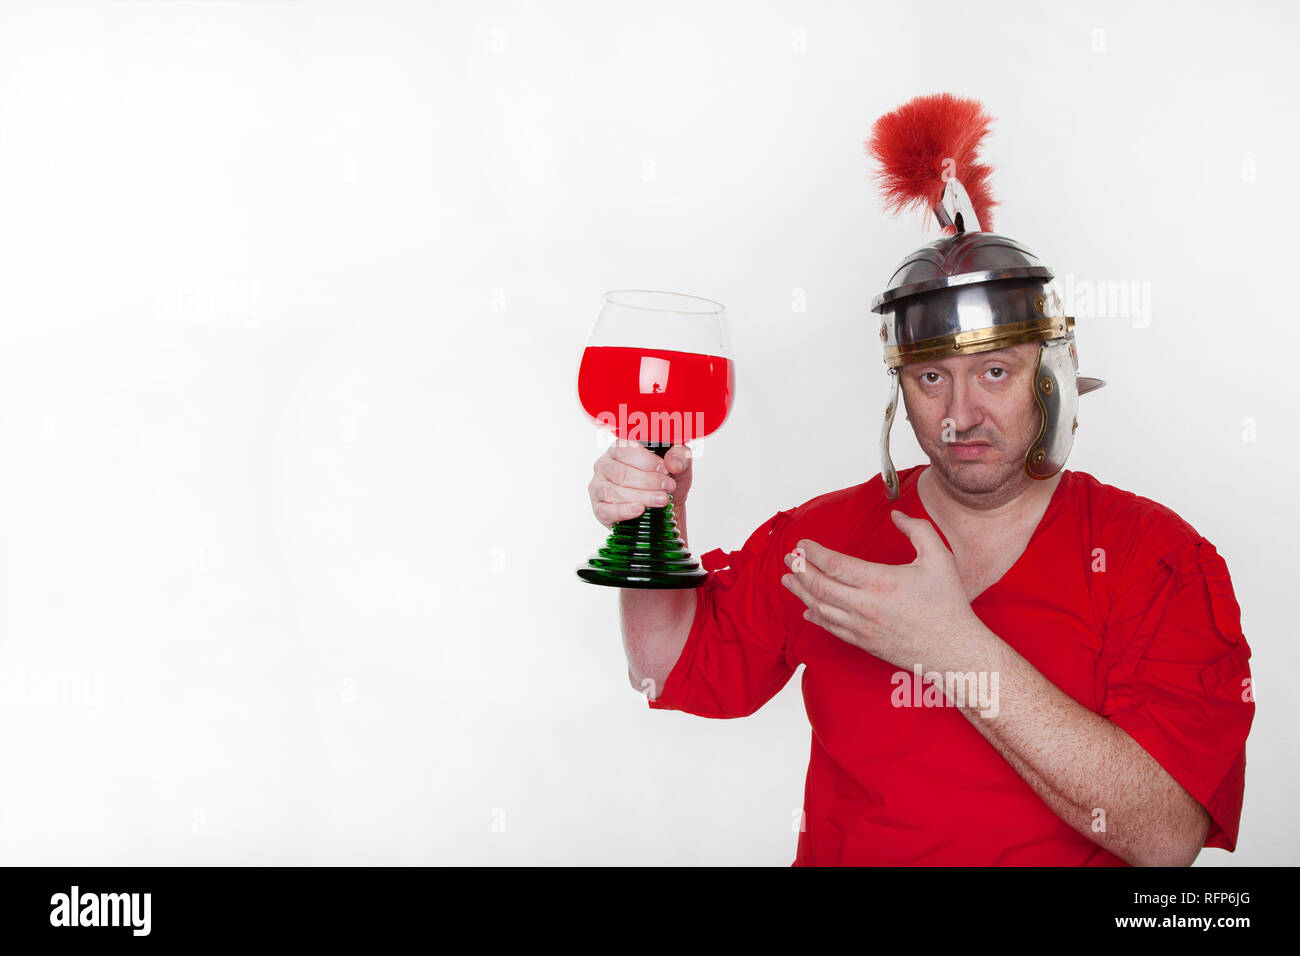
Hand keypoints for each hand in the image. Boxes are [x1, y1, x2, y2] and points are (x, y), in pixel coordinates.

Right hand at [588, 441, 691, 528]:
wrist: (663, 507)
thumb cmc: (666, 481)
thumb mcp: (679, 465)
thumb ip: (680, 457)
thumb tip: (672, 463)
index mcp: (618, 449)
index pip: (625, 449)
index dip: (646, 460)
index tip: (665, 470)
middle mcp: (604, 466)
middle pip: (620, 473)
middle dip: (647, 481)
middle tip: (667, 488)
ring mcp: (598, 487)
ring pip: (613, 491)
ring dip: (640, 496)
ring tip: (661, 500)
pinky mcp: (599, 509)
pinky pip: (606, 510)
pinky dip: (624, 511)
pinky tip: (639, 509)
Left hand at [779, 510, 983, 672]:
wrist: (954, 651)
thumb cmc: (948, 604)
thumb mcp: (939, 558)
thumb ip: (918, 530)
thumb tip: (896, 515)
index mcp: (881, 582)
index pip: (834, 565)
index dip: (813, 553)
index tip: (802, 544)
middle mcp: (866, 606)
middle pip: (819, 587)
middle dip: (799, 570)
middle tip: (788, 559)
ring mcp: (862, 627)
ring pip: (821, 609)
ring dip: (800, 593)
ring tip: (788, 580)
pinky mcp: (864, 643)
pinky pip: (831, 629)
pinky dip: (816, 618)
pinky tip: (807, 611)